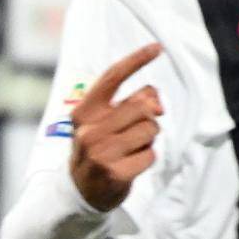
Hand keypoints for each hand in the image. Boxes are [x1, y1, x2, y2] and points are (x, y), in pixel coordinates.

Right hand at [69, 42, 165, 213]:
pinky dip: (147, 158)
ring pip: (150, 130)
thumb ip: (130, 104)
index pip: (112, 77)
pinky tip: (130, 165)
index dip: (137, 60)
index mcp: (84, 111)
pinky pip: (151, 154)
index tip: (158, 47)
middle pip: (142, 106)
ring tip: (130, 149)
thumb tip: (157, 104)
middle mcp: (89, 130)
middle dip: (148, 117)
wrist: (80, 191)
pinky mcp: (116, 174)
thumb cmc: (98, 148)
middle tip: (136, 131)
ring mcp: (101, 153)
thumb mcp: (104, 122)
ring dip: (148, 138)